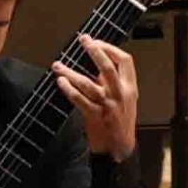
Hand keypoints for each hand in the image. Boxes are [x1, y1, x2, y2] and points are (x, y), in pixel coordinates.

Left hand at [52, 34, 137, 158]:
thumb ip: (114, 82)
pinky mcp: (95, 116)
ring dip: (70, 72)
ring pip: (87, 84)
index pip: (125, 60)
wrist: (120, 147)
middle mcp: (120, 94)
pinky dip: (68, 90)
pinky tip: (61, 82)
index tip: (96, 42)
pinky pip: (79, 100)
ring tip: (57, 65)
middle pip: (107, 67)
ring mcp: (107, 105)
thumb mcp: (126, 99)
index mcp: (130, 87)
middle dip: (95, 51)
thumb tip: (99, 63)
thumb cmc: (121, 121)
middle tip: (83, 40)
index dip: (110, 48)